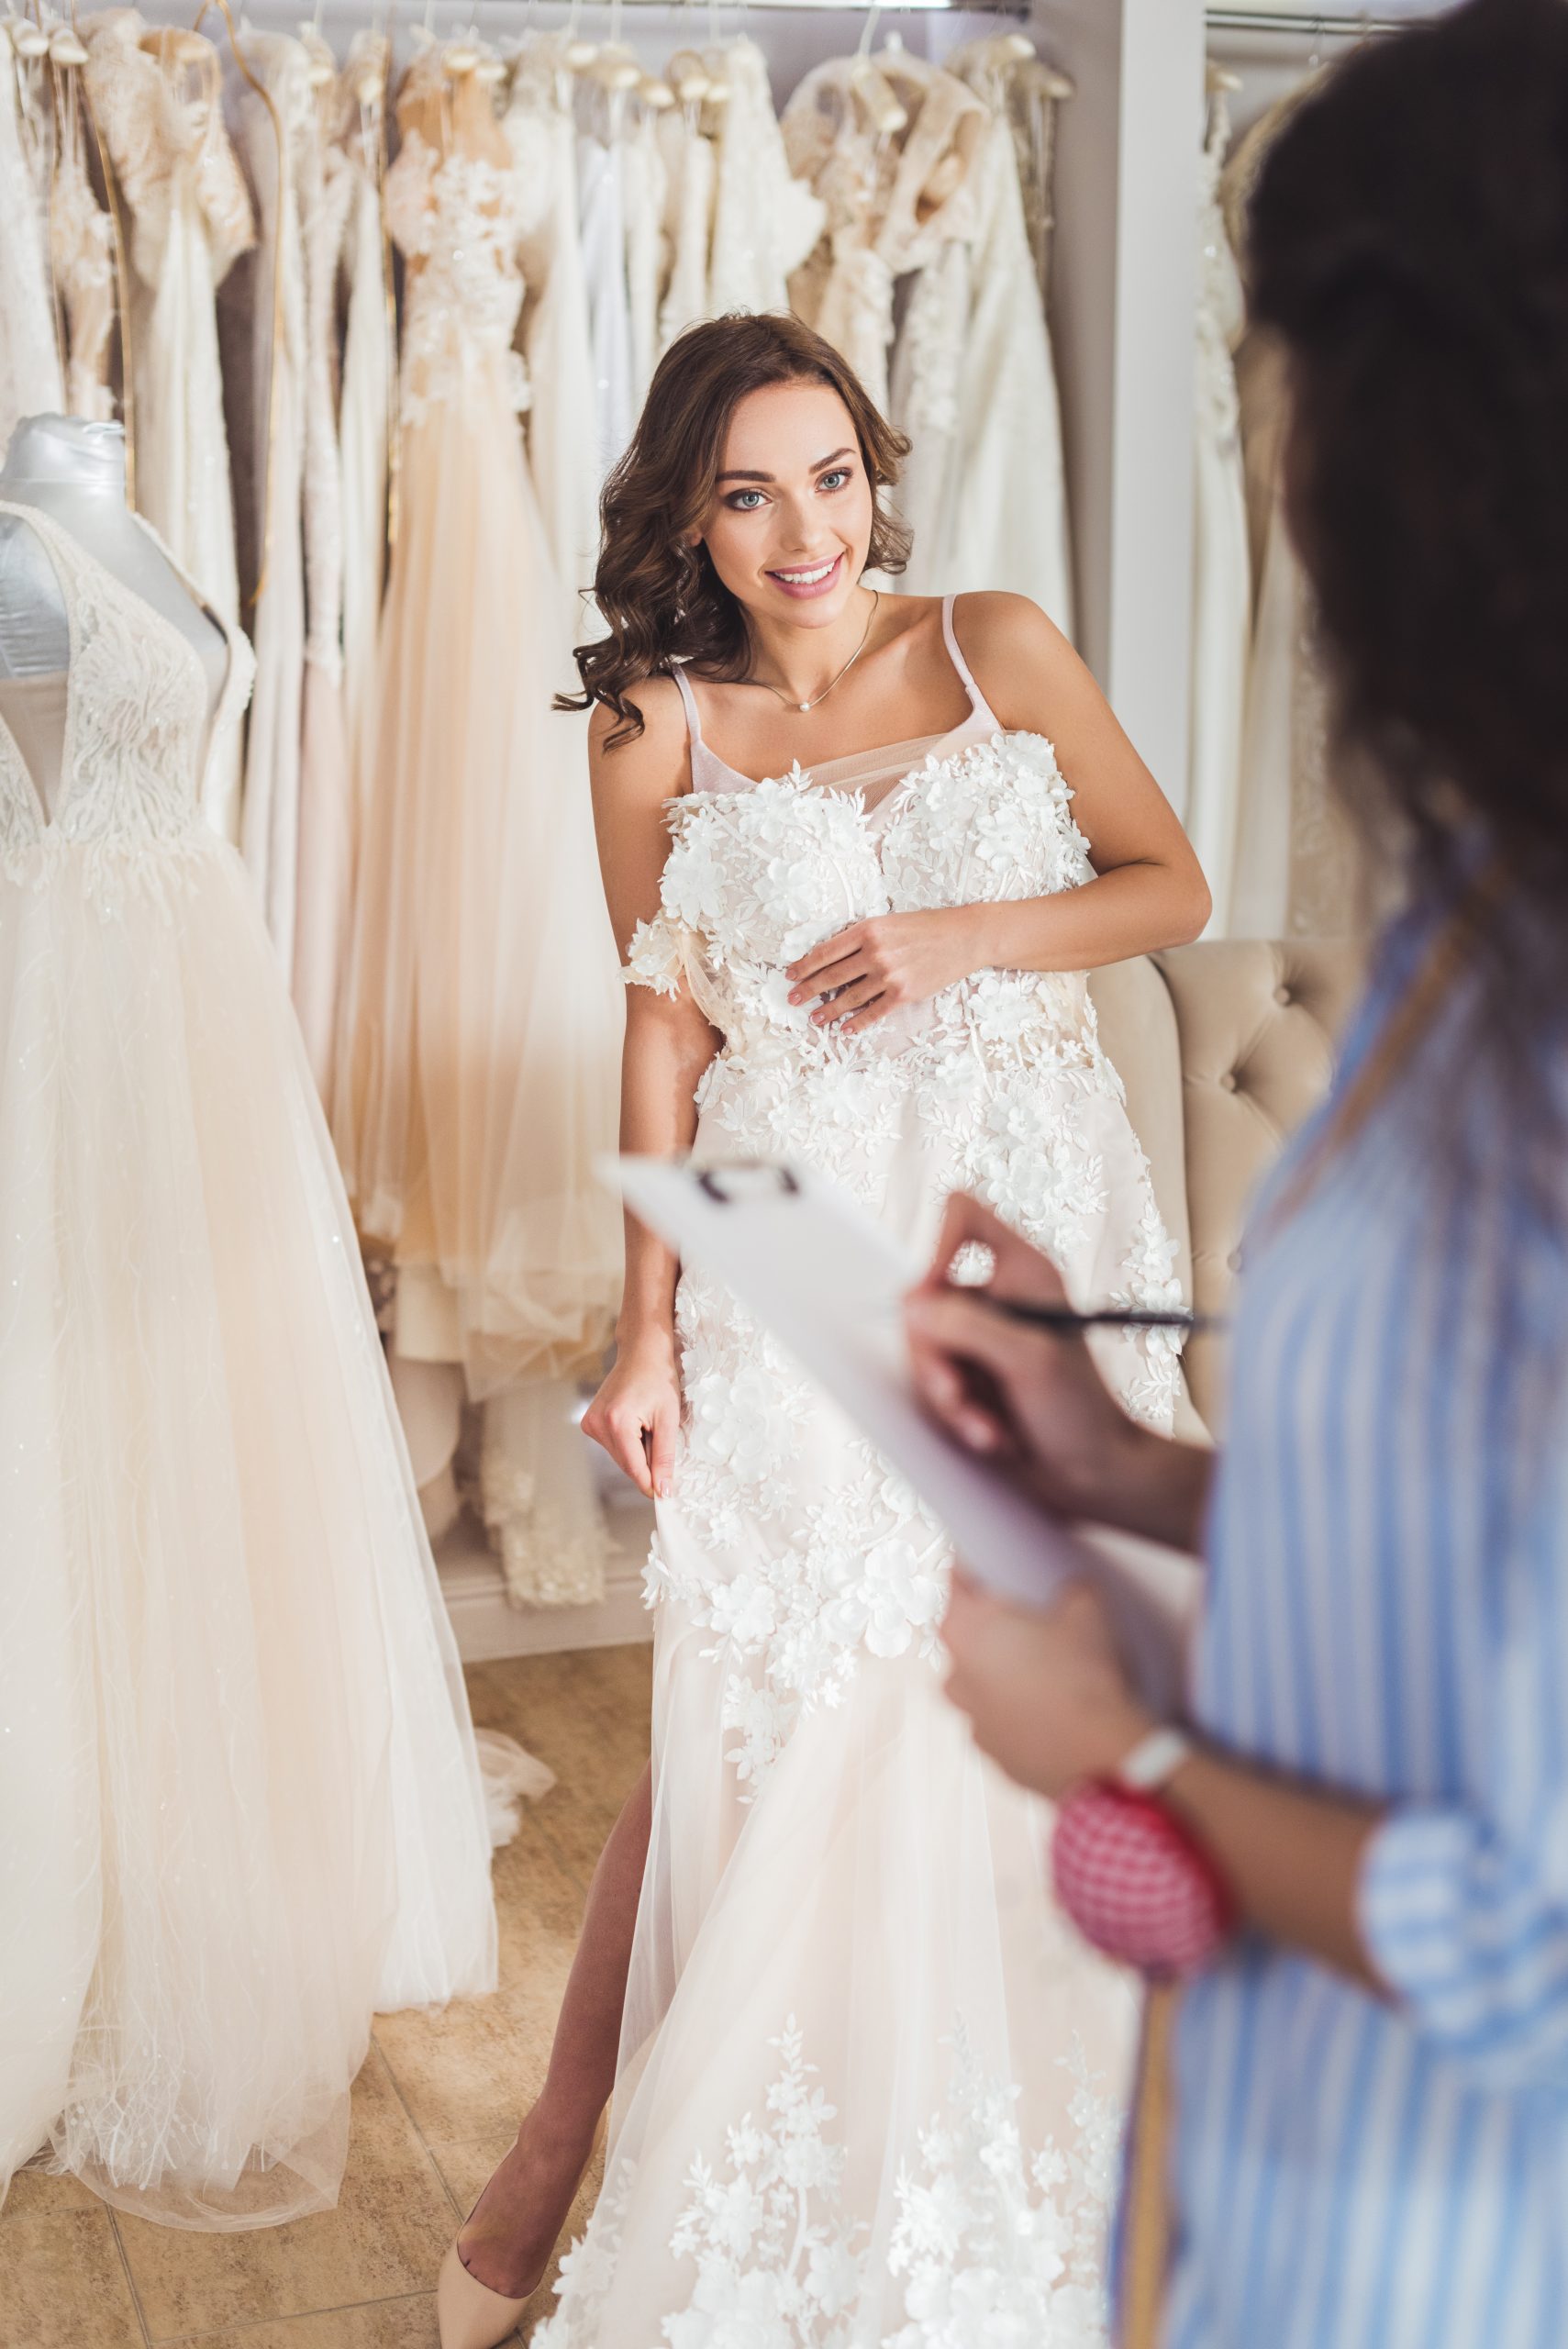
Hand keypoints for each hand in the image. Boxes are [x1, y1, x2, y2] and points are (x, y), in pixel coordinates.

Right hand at [581, 1326, 680, 1499]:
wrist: (641, 1353)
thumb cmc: (659, 1379)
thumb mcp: (668, 1419)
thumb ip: (664, 1457)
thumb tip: (663, 1490)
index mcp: (617, 1423)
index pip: (634, 1468)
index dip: (651, 1484)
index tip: (666, 1498)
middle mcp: (597, 1424)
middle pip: (626, 1464)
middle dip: (646, 1462)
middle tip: (661, 1438)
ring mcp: (589, 1423)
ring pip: (620, 1457)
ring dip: (637, 1451)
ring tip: (648, 1424)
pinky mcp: (588, 1422)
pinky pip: (613, 1446)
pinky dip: (628, 1443)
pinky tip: (636, 1422)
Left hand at [786, 907, 978, 1034]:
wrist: (964, 937)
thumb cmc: (926, 926)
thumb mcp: (889, 921)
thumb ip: (862, 936)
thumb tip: (833, 956)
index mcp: (868, 930)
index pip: (825, 951)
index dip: (804, 965)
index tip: (790, 975)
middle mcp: (875, 953)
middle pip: (831, 976)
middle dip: (808, 990)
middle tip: (792, 1000)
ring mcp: (889, 975)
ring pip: (849, 998)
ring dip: (829, 1010)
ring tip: (815, 1018)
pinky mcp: (904, 994)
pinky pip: (874, 1012)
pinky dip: (857, 1023)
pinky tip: (845, 1029)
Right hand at [905, 1193, 1153, 1525]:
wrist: (1095, 1475)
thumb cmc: (1083, 1412)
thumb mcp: (1029, 1361)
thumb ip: (969, 1327)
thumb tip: (913, 1307)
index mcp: (1022, 1269)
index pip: (963, 1215)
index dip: (938, 1244)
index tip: (933, 1294)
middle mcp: (997, 1296)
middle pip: (925, 1297)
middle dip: (934, 1356)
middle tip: (955, 1393)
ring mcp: (980, 1339)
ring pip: (922, 1348)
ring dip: (947, 1397)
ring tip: (985, 1429)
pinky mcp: (970, 1378)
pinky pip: (931, 1384)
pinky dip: (954, 1416)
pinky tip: (989, 1435)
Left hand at [942, 1569, 1151, 1798]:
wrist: (1098, 1756)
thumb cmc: (1082, 1681)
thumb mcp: (1087, 1613)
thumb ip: (1072, 1591)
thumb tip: (1074, 1590)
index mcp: (966, 1630)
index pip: (957, 1581)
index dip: (977, 1570)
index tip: (994, 1569)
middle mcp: (955, 1674)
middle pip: (965, 1635)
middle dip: (993, 1627)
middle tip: (1031, 1623)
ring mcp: (970, 1719)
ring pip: (979, 1683)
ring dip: (1003, 1674)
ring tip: (1044, 1672)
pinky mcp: (991, 1753)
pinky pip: (998, 1721)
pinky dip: (1017, 1713)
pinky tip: (1050, 1710)